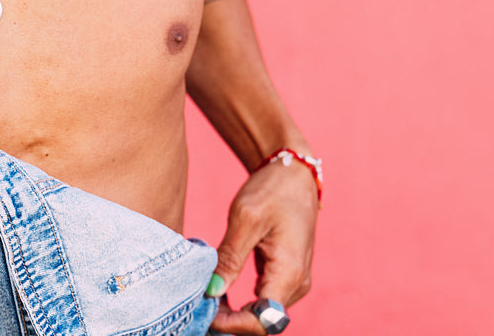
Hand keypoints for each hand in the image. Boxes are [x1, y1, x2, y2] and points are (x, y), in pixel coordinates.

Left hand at [206, 156, 317, 333]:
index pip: (264, 320)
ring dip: (233, 312)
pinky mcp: (285, 274)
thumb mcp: (246, 218)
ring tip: (202, 297)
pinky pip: (263, 299)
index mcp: (290, 272)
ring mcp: (293, 280)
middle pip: (263, 321)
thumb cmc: (272, 190)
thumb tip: (212, 290)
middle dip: (230, 319)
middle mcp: (297, 283)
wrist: (293, 172)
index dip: (233, 324)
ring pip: (262, 313)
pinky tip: (217, 290)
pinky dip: (241, 301)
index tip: (204, 314)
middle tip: (196, 305)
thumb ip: (230, 257)